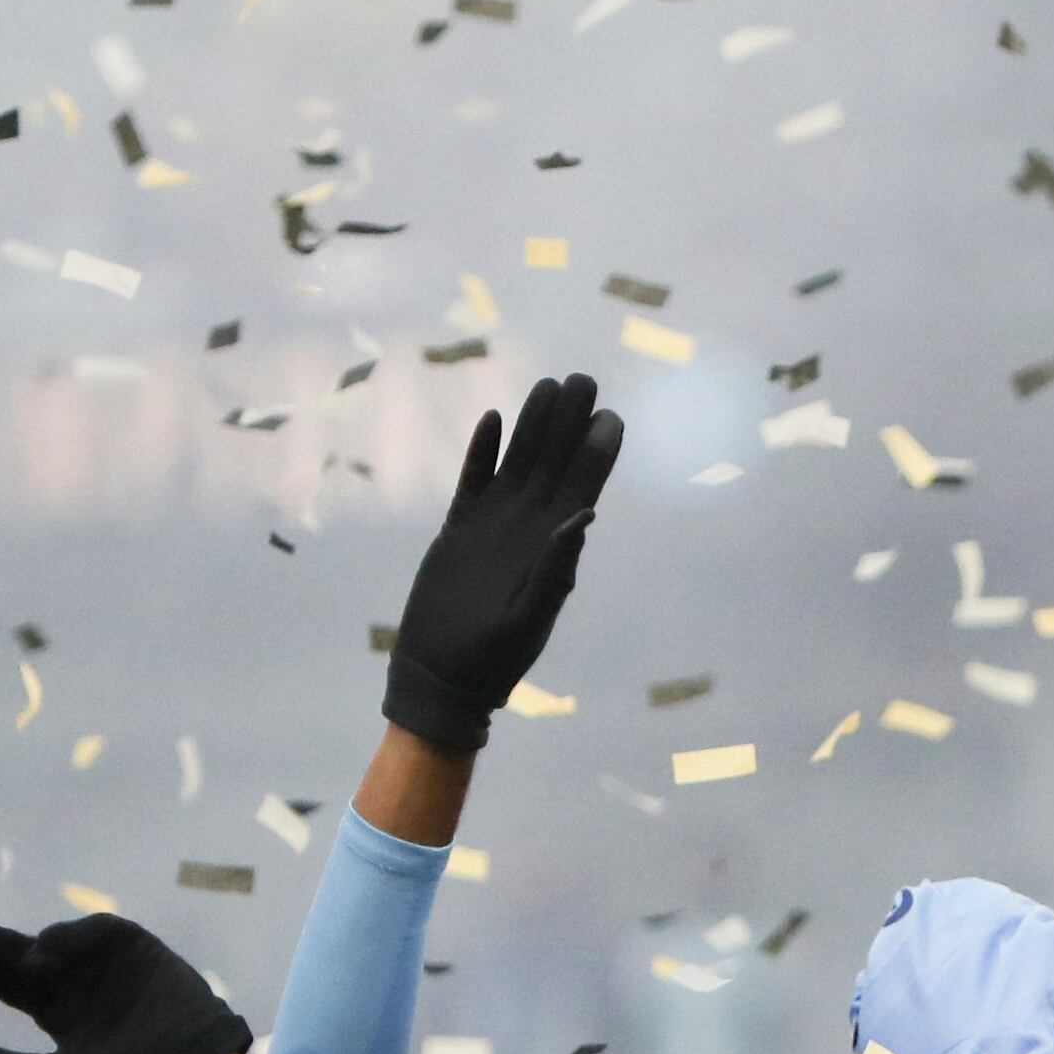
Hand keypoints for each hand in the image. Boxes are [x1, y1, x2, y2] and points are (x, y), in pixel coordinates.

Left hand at [0, 914, 256, 1053]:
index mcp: (53, 1011)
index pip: (10, 985)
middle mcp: (72, 981)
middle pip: (26, 957)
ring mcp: (101, 961)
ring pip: (58, 939)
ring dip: (36, 940)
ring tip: (25, 952)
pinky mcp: (131, 944)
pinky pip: (97, 929)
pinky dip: (76, 932)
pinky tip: (55, 943)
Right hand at [385, 370, 623, 751]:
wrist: (443, 676)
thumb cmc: (492, 659)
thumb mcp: (529, 616)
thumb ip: (556, 567)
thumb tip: (587, 514)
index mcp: (554, 546)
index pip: (584, 487)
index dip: (598, 451)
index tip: (610, 414)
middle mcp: (528, 528)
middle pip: (553, 462)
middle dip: (568, 421)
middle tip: (582, 378)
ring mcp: (493, 525)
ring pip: (517, 462)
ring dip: (531, 426)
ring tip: (546, 385)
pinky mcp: (458, 529)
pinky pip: (473, 480)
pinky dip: (481, 452)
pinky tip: (492, 420)